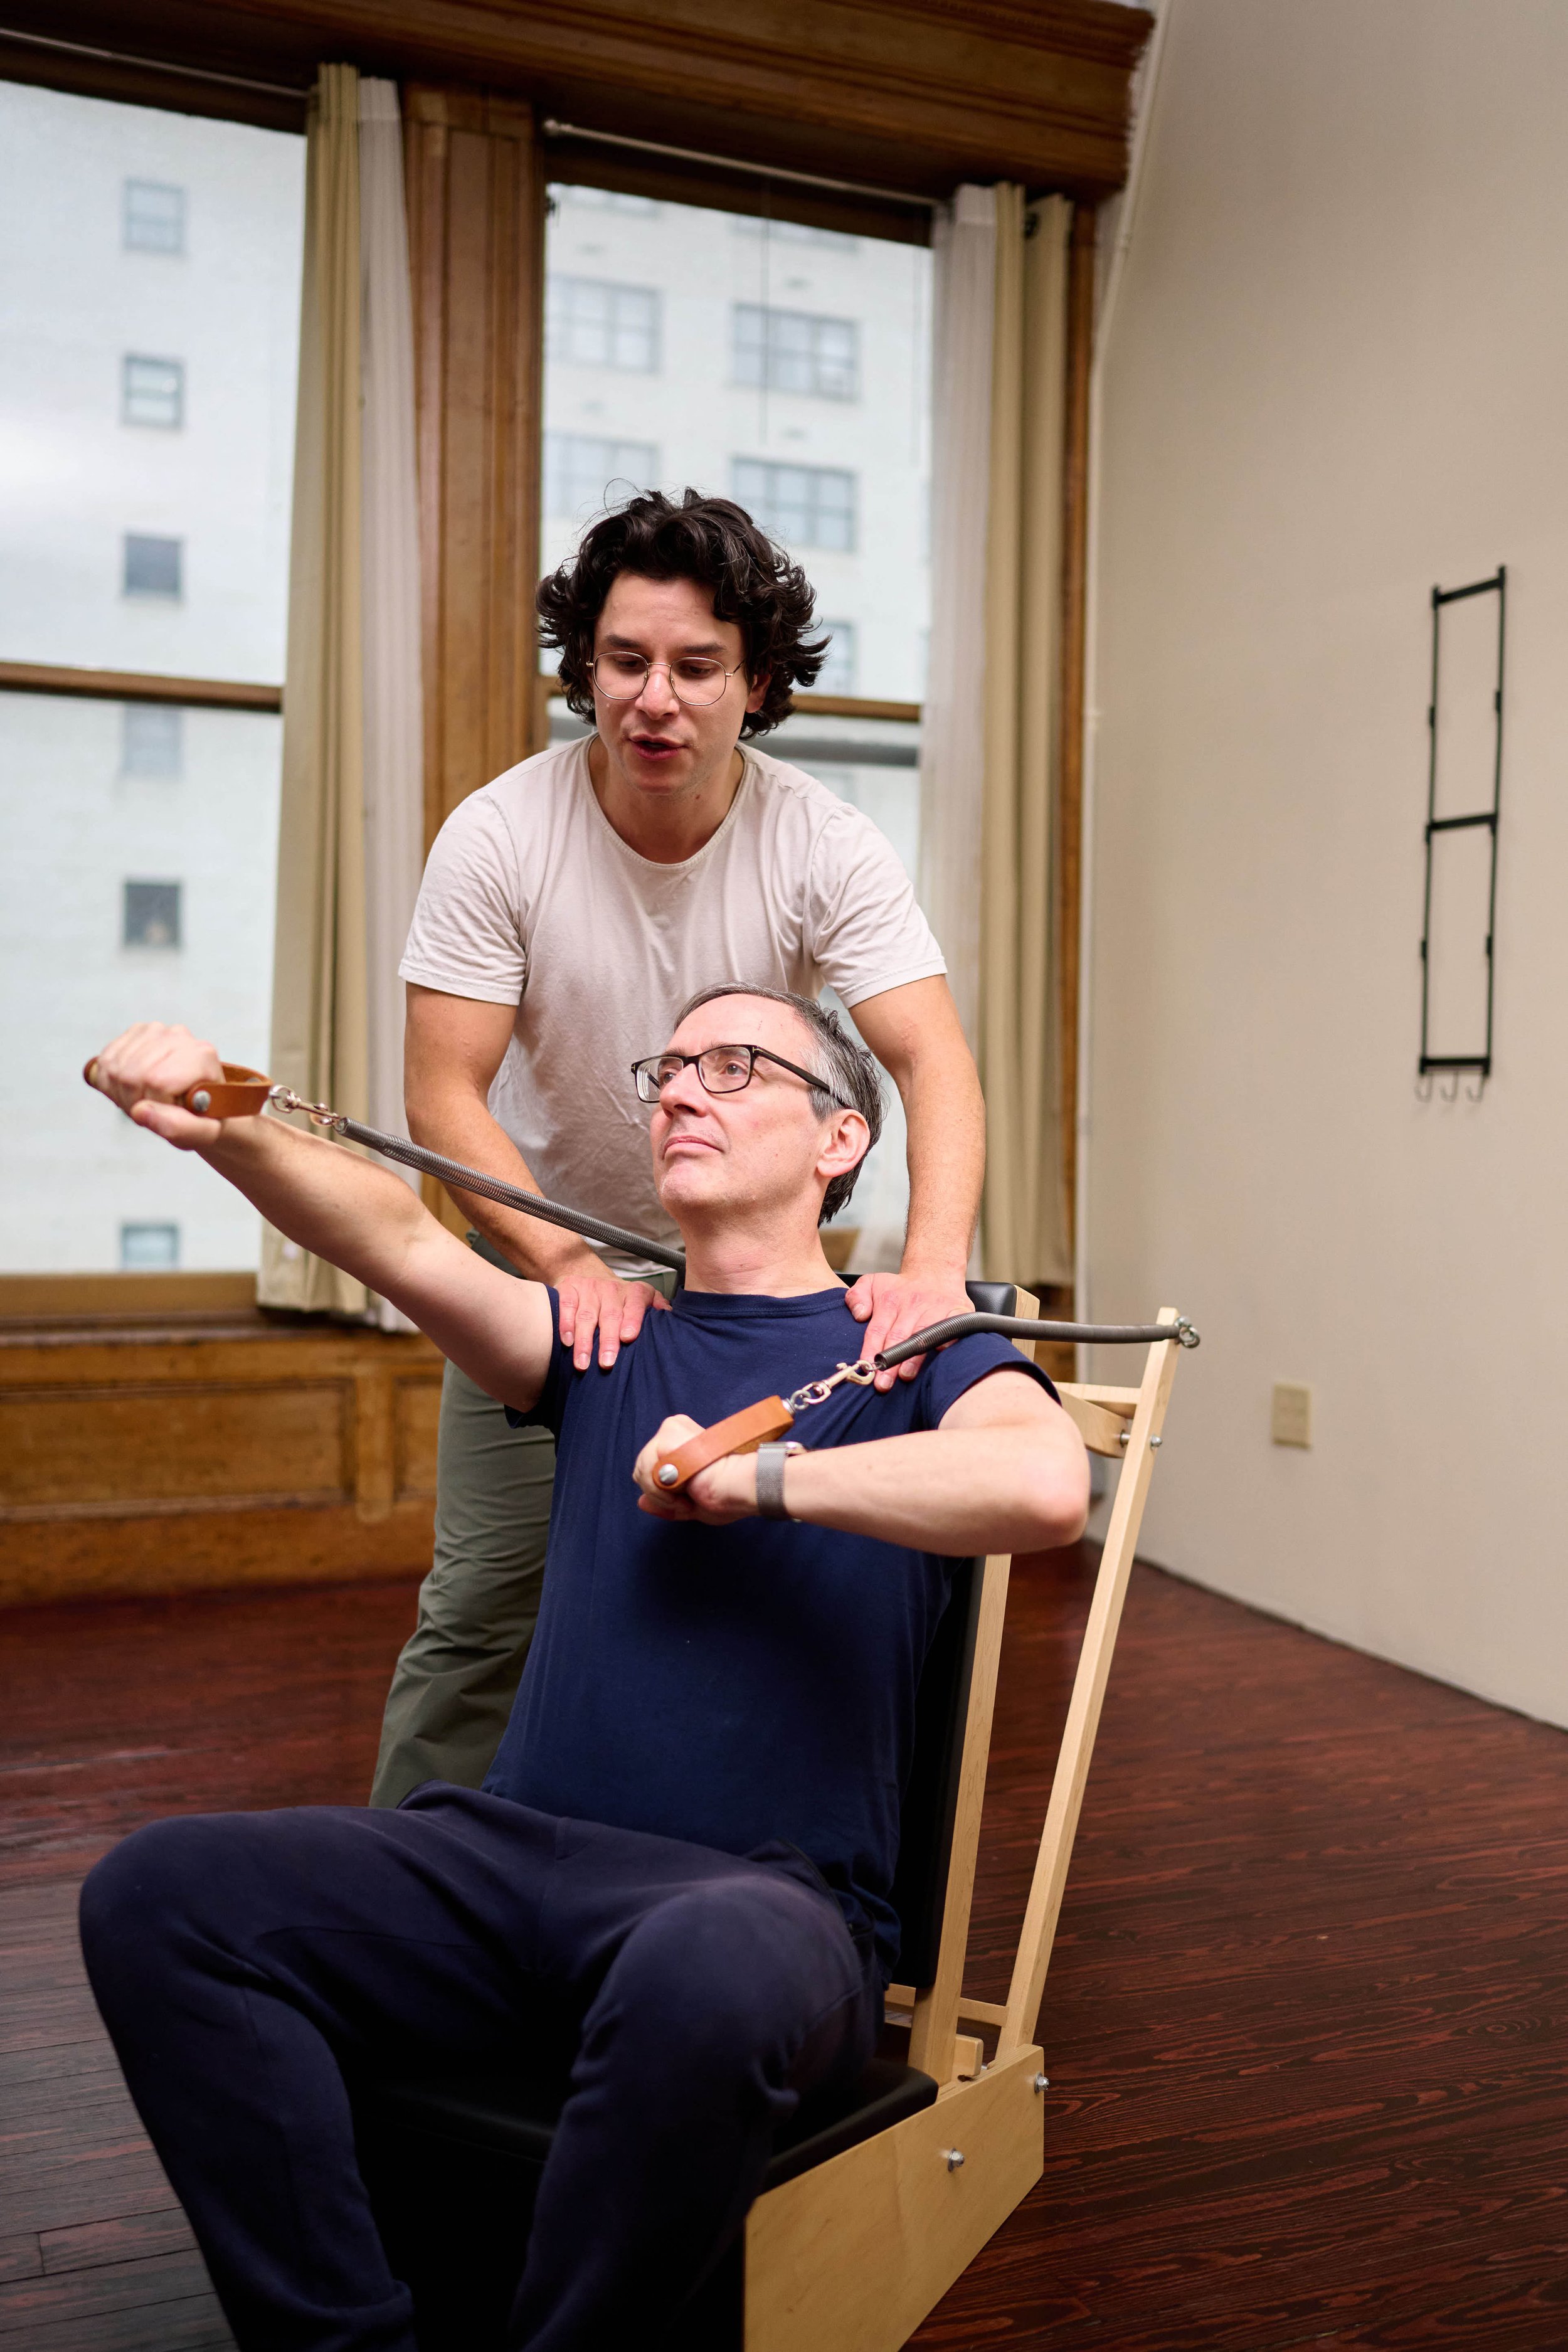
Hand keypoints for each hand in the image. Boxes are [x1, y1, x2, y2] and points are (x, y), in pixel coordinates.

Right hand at [85, 1023, 225, 1150]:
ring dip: (122, 1092)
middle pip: (131, 1074)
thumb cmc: (204, 1116)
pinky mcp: (136, 1032)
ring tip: (148, 1098)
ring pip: (115, 1067)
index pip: (155, 1081)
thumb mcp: (202, 1133)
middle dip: (135, 1101)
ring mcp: (156, 1030)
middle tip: (155, 1108)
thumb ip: (178, 1127)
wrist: (202, 1100)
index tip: (168, 1111)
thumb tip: (141, 1111)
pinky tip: (134, 1086)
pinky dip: (112, 1080)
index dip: (153, 1104)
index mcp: (201, 1056)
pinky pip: (106, 1059)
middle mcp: (179, 1036)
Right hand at [556, 1262, 668, 1370]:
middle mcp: (612, 1289)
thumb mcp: (644, 1299)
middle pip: (610, 1316)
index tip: (628, 1338)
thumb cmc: (621, 1299)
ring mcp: (589, 1288)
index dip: (632, 1321)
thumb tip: (670, 1318)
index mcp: (634, 1292)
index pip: (635, 1305)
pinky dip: (565, 1325)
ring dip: (584, 1341)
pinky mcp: (569, 1288)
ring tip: (583, 1363)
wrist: (591, 1275)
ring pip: (586, 1316)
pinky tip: (567, 1342)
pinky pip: (566, 1307)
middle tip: (606, 1363)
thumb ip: (658, 1307)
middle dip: (607, 1341)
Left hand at [632, 1414, 756, 1525]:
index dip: (666, 1490)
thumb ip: (665, 1502)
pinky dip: (659, 1489)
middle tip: (689, 1497)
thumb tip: (641, 1502)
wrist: (738, 1487)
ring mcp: (671, 1430)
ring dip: (662, 1494)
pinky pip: (645, 1469)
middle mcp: (676, 1431)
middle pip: (643, 1467)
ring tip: (687, 1494)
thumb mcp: (691, 1504)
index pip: (654, 1467)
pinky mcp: (668, 1434)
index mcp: (683, 1442)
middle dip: (662, 1492)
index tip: (690, 1498)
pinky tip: (683, 1489)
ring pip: (642, 1470)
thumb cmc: (728, 1495)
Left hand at [844, 1267, 974, 1390]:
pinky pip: (952, 1327)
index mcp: (889, 1302)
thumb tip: (859, 1315)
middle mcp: (912, 1305)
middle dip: (890, 1362)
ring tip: (905, 1375)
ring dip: (914, 1357)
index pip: (877, 1330)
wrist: (935, 1272)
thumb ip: (857, 1297)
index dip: (871, 1350)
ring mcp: (935, 1309)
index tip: (866, 1367)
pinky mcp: (956, 1311)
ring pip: (922, 1335)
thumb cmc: (901, 1287)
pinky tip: (940, 1354)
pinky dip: (947, 1340)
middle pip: (898, 1337)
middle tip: (883, 1383)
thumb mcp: (872, 1282)